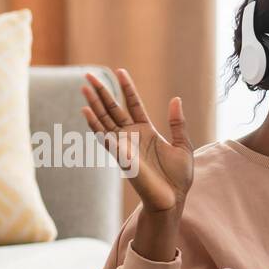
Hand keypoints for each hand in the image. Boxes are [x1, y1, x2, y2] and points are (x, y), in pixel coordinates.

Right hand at [81, 69, 193, 214]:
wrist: (173, 198)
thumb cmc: (179, 177)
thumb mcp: (183, 145)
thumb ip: (177, 123)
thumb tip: (176, 99)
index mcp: (146, 131)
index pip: (133, 104)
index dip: (126, 88)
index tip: (120, 71)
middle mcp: (132, 136)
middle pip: (113, 108)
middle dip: (102, 91)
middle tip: (89, 74)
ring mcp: (124, 145)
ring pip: (105, 119)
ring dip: (94, 104)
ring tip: (84, 86)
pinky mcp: (120, 155)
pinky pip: (104, 137)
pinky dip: (94, 124)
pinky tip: (85, 111)